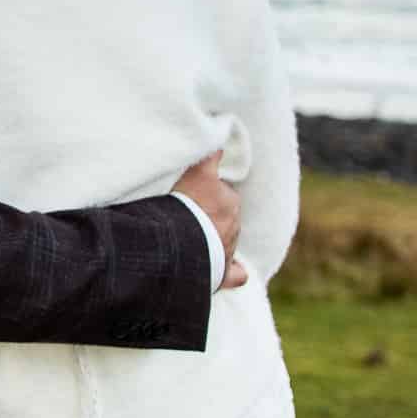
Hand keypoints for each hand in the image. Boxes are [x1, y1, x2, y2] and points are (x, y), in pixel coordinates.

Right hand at [172, 152, 244, 289]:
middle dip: (210, 213)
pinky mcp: (226, 272)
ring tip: (191, 239)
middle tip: (186, 213)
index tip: (192, 190)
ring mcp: (230, 248)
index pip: (220, 188)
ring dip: (215, 237)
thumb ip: (208, 158)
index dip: (205, 189)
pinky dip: (233, 271)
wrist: (179, 245)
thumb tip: (218, 144)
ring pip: (228, 238)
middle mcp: (233, 222)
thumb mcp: (196, 173)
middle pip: (225, 213)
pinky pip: (237, 273)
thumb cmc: (181, 207)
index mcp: (227, 199)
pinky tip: (227, 271)